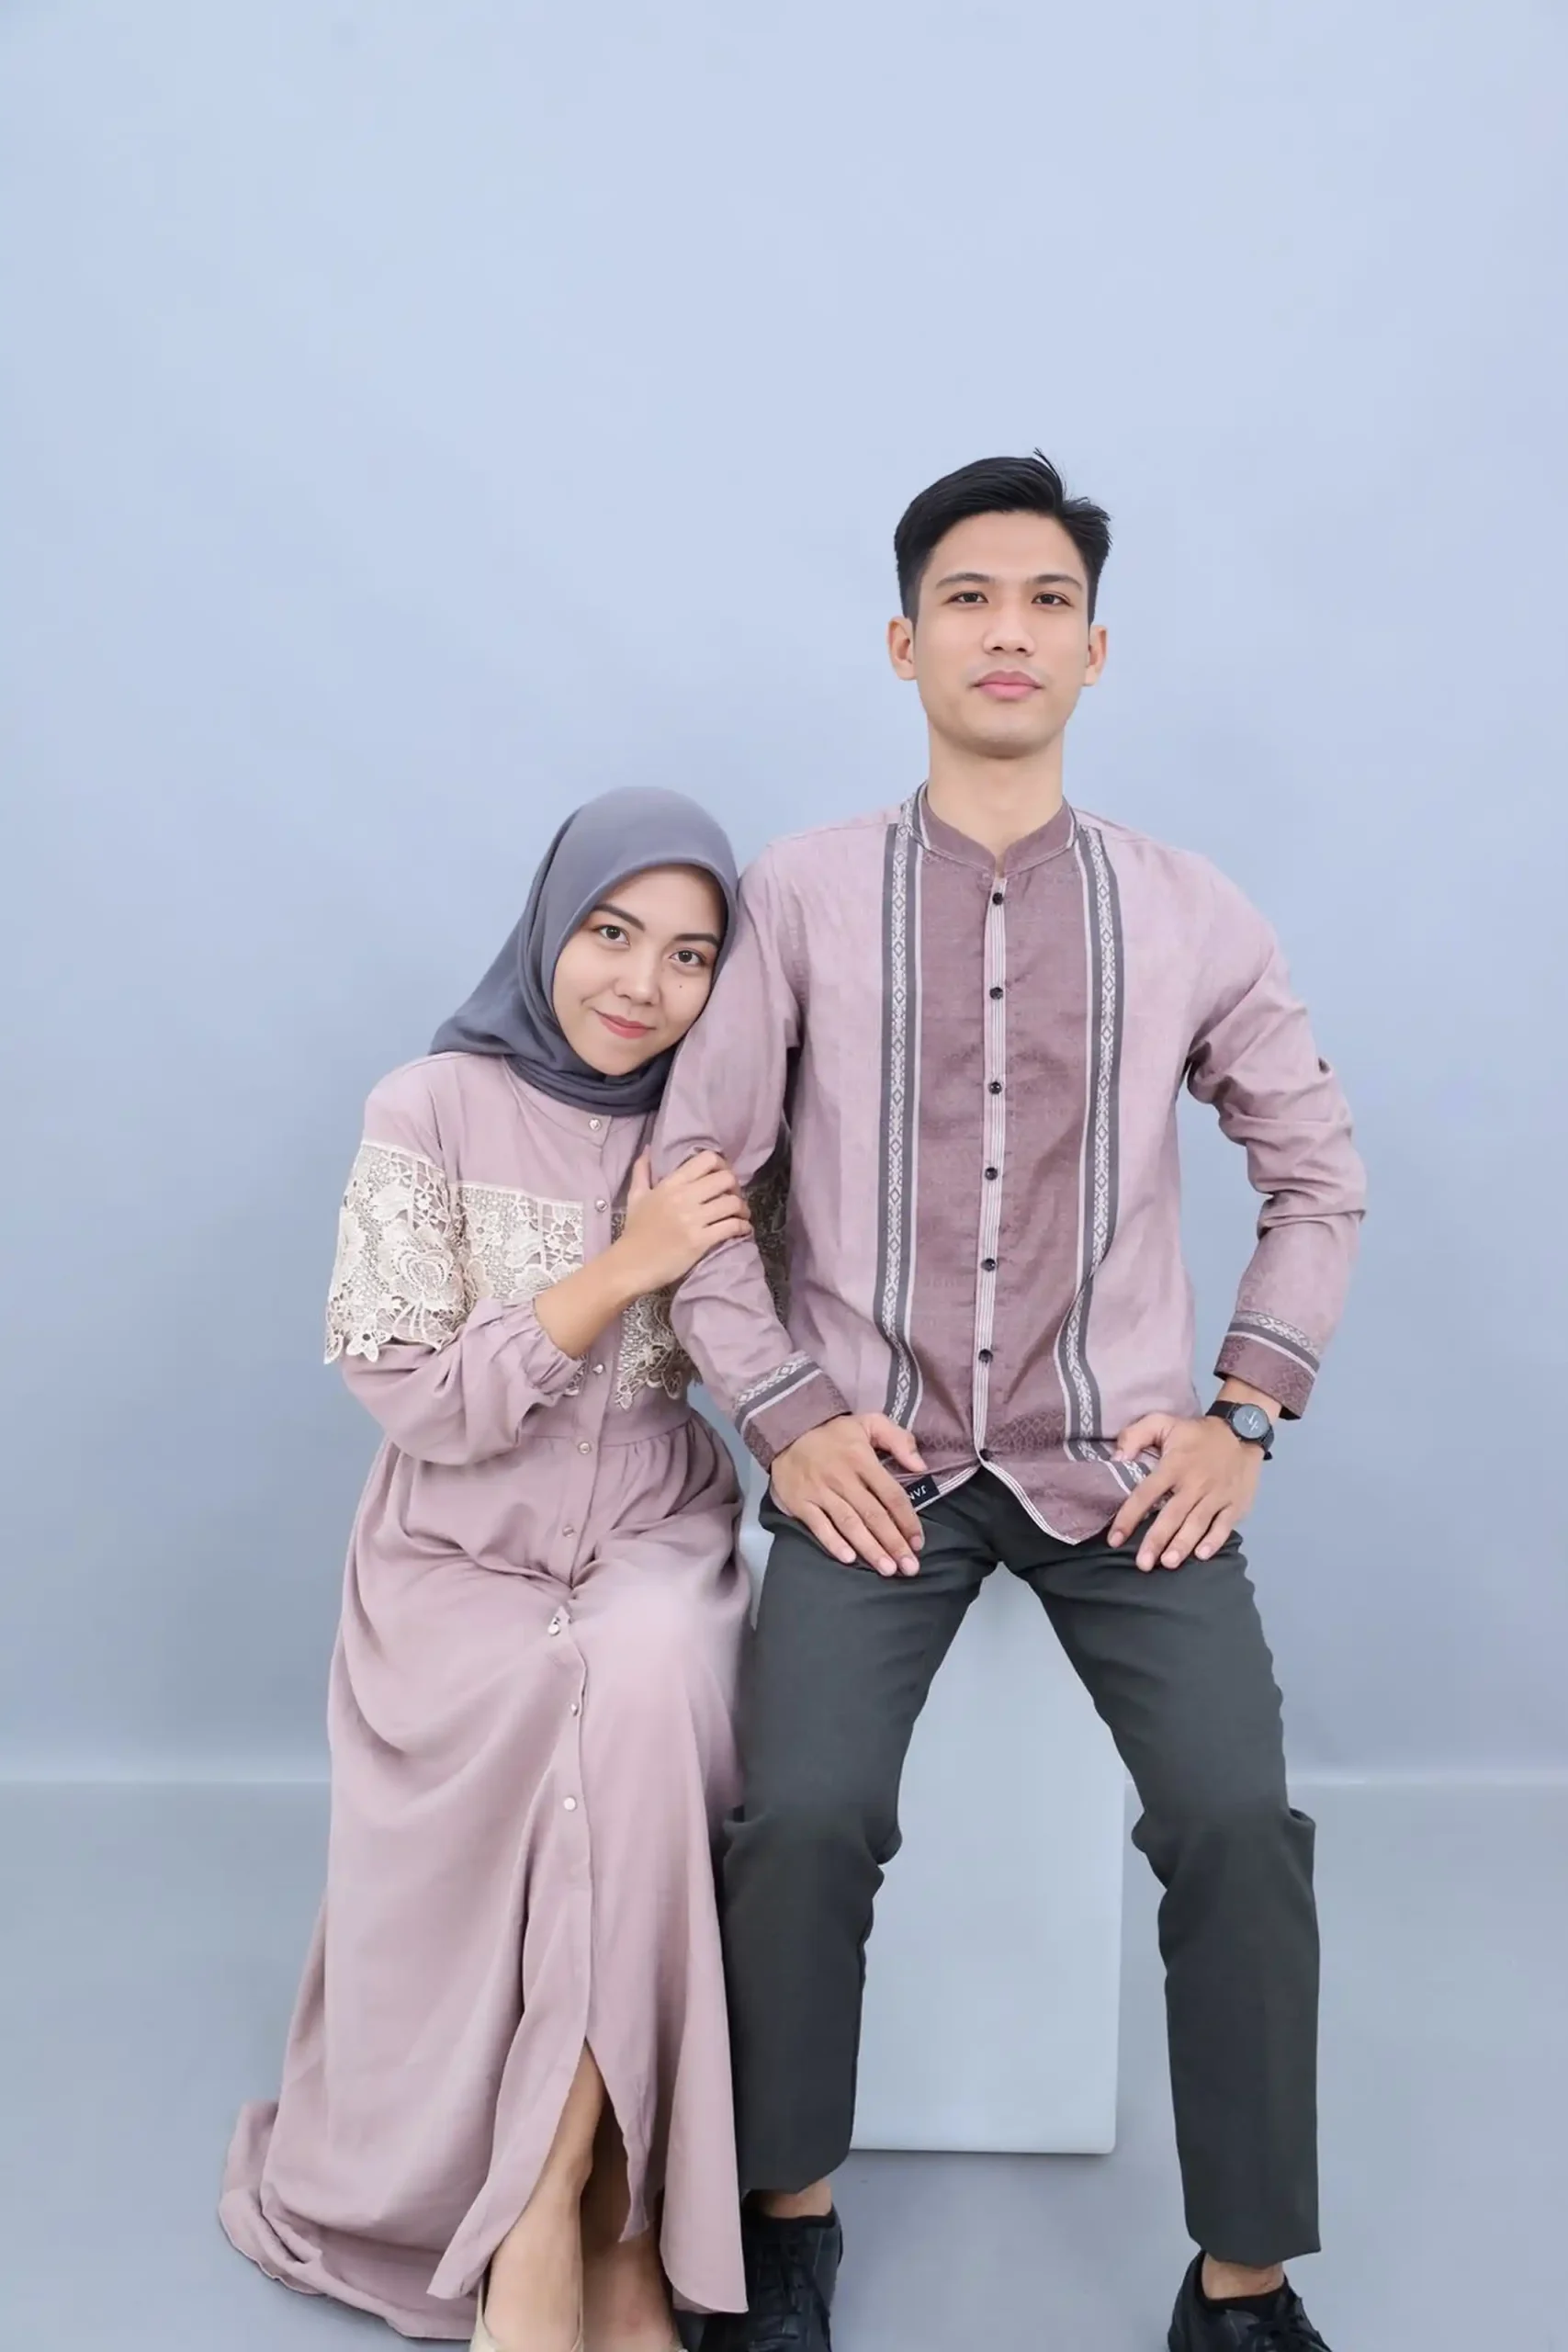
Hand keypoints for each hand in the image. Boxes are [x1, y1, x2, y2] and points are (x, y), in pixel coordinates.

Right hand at [616, 1151, 750, 1292]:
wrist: (630, 1265)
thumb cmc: (634, 1231)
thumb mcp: (635, 1196)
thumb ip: (642, 1171)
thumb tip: (648, 1149)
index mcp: (670, 1184)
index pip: (707, 1159)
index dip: (722, 1165)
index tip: (722, 1177)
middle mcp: (683, 1197)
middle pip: (726, 1179)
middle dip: (735, 1188)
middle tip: (734, 1198)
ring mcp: (693, 1219)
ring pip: (732, 1203)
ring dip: (742, 1209)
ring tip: (741, 1215)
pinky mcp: (700, 1241)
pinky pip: (731, 1227)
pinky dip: (742, 1227)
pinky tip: (742, 1230)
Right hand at [770, 1414, 928, 1576]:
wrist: (786, 1430)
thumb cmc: (834, 1433)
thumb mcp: (870, 1422)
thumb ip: (899, 1439)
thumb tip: (921, 1466)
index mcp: (863, 1460)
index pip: (891, 1495)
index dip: (907, 1520)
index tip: (918, 1543)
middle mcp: (843, 1478)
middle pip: (873, 1515)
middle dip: (893, 1543)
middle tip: (909, 1568)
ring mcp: (820, 1492)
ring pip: (850, 1525)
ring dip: (870, 1549)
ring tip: (887, 1569)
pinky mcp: (801, 1503)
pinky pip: (819, 1526)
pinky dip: (833, 1543)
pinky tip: (849, 1559)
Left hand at [1106, 1412, 1263, 1570]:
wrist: (1242, 1431)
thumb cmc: (1195, 1434)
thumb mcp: (1162, 1422)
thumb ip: (1134, 1435)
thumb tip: (1116, 1458)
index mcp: (1174, 1466)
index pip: (1146, 1493)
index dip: (1129, 1517)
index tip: (1114, 1539)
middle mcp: (1194, 1483)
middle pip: (1172, 1515)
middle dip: (1156, 1541)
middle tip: (1143, 1565)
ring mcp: (1217, 1495)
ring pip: (1197, 1523)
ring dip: (1183, 1545)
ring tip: (1168, 1563)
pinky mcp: (1236, 1503)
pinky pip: (1224, 1525)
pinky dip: (1214, 1541)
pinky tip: (1202, 1556)